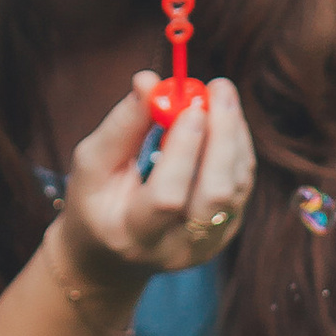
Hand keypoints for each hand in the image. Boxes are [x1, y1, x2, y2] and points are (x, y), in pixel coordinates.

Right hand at [57, 75, 257, 296]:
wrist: (113, 255)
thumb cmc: (97, 201)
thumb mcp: (93, 165)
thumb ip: (122, 125)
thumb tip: (149, 80)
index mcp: (134, 235)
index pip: (168, 197)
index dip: (183, 149)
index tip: (190, 105)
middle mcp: (178, 248)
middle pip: (216, 196)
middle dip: (223, 137)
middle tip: (218, 88)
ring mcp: (208, 245)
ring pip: (237, 188)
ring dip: (234, 135)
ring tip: (220, 94)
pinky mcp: (226, 232)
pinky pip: (243, 184)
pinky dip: (238, 146)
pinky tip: (224, 119)